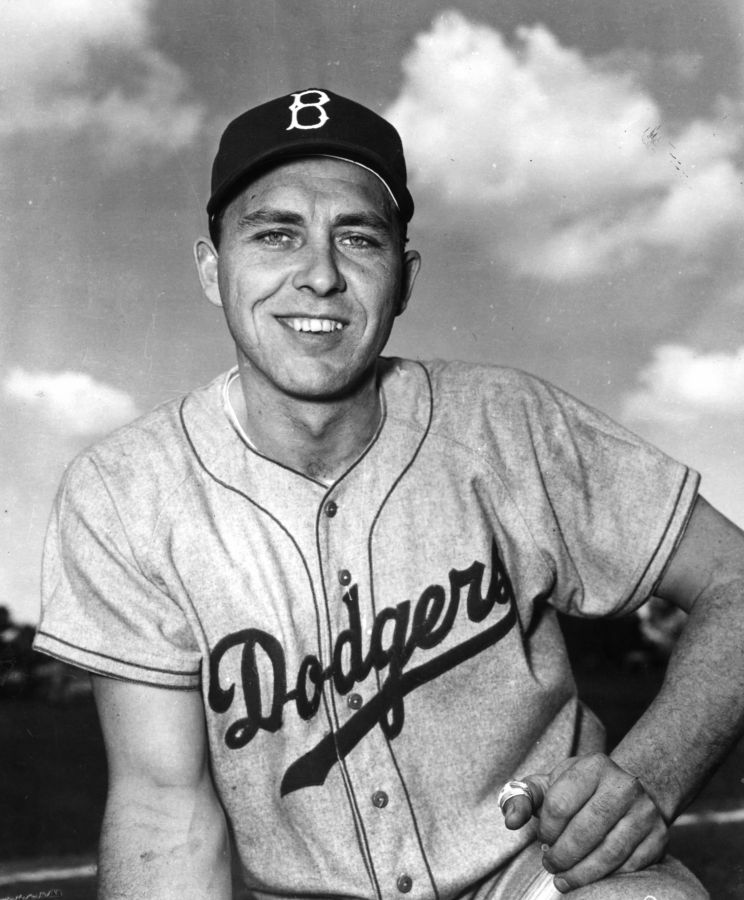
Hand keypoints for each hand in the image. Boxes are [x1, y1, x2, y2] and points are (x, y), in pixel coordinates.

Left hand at [501, 753, 668, 892]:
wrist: (628, 790)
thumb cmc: (579, 790)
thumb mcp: (550, 785)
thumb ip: (523, 798)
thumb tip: (510, 821)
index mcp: (593, 766)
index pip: (560, 804)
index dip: (546, 829)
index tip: (543, 840)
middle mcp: (624, 785)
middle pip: (585, 831)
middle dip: (563, 856)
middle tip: (551, 866)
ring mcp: (645, 811)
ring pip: (609, 852)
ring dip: (582, 873)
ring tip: (565, 878)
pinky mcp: (659, 836)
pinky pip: (631, 865)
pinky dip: (609, 877)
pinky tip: (592, 877)